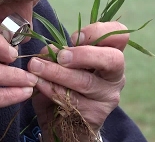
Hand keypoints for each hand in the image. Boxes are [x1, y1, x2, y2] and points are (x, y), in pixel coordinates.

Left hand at [29, 22, 128, 140]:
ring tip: (35, 66)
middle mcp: (115, 75)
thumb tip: (49, 51)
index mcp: (110, 55)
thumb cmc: (64, 84)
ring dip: (56, 72)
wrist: (64, 122)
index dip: (98, 32)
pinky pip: (71, 99)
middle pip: (112, 59)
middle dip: (82, 54)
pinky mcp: (95, 114)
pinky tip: (39, 84)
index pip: (119, 35)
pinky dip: (51, 89)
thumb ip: (60, 53)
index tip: (75, 38)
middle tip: (60, 56)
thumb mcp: (63, 64)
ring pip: (85, 81)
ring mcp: (107, 96)